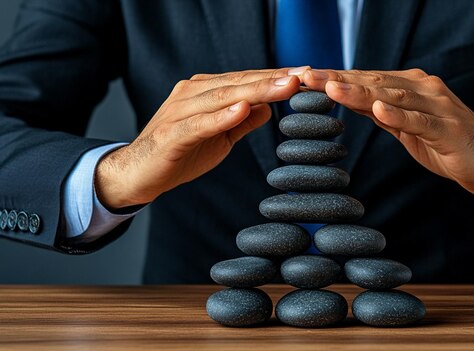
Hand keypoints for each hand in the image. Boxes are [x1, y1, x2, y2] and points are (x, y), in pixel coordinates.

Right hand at [95, 68, 301, 209]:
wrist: (138, 174)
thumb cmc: (180, 153)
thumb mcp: (219, 138)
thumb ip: (241, 122)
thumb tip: (268, 107)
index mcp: (204, 92)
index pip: (245, 80)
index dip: (275, 77)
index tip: (305, 74)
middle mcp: (192, 94)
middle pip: (237, 83)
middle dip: (272, 79)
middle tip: (303, 75)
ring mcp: (179, 111)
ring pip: (222, 97)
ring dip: (255, 90)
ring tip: (283, 86)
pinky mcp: (171, 133)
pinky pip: (199, 123)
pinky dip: (221, 116)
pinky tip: (242, 109)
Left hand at [301, 68, 473, 211]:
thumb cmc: (448, 146)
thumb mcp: (407, 129)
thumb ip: (383, 114)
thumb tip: (352, 101)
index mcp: (412, 88)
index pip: (368, 80)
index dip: (337, 78)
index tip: (306, 77)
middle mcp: (425, 90)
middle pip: (375, 82)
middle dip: (339, 79)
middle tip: (307, 77)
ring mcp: (439, 107)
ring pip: (394, 96)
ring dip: (361, 91)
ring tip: (332, 87)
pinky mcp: (449, 128)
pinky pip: (421, 121)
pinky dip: (399, 115)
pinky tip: (378, 109)